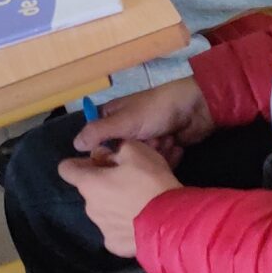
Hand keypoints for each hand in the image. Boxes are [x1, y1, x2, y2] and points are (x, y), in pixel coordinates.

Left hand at [57, 141, 182, 256]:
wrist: (171, 222)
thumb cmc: (150, 182)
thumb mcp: (136, 151)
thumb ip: (114, 149)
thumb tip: (103, 154)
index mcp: (88, 183)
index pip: (66, 168)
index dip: (80, 162)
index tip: (99, 162)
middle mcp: (89, 207)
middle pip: (89, 190)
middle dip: (104, 182)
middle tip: (128, 179)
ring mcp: (101, 228)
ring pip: (103, 210)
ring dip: (114, 203)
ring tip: (140, 200)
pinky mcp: (115, 245)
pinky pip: (115, 230)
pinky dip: (124, 224)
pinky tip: (141, 220)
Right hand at [76, 79, 212, 166]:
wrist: (196, 108)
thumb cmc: (156, 109)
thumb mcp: (124, 120)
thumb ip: (98, 132)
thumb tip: (75, 145)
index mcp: (113, 118)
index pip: (98, 142)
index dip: (105, 153)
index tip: (114, 159)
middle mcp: (127, 130)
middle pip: (122, 156)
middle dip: (137, 152)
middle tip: (150, 141)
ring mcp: (146, 140)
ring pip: (141, 162)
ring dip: (155, 153)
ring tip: (166, 139)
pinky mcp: (164, 150)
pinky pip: (159, 163)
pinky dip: (168, 156)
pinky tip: (175, 145)